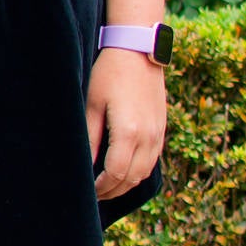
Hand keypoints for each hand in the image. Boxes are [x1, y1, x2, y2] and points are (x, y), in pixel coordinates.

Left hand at [87, 49, 165, 199]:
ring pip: (143, 172)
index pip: (115, 173)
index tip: (88, 191)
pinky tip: (123, 170)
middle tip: (94, 194)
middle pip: (131, 179)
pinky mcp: (161, 128)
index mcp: (129, 132)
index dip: (101, 187)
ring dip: (125, 184)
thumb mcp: (92, 104)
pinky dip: (137, 171)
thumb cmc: (110, 74)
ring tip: (107, 186)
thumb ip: (90, 138)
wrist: (139, 51)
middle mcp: (148, 136)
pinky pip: (152, 160)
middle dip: (112, 191)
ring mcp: (158, 133)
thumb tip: (84, 165)